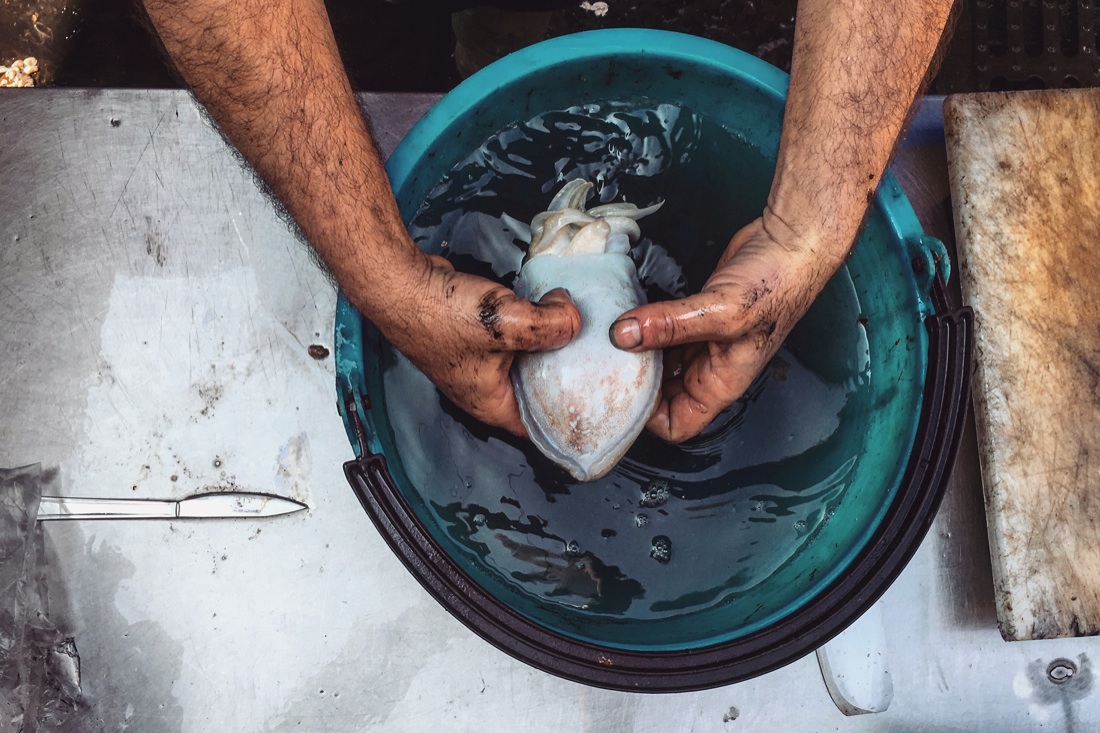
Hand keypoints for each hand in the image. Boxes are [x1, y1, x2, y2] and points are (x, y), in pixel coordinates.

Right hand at [380, 254, 580, 436]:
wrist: (402, 282)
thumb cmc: (439, 313)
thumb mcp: (507, 322)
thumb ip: (551, 325)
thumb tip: (575, 318)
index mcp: (491, 405)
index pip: (541, 431)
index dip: (571, 425)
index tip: (601, 413)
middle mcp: (486, 389)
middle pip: (540, 394)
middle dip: (568, 380)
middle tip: (600, 366)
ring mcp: (481, 361)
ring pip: (530, 362)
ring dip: (552, 348)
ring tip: (583, 336)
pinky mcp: (480, 335)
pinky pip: (518, 338)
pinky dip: (535, 328)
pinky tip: (553, 309)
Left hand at [610, 213, 845, 442]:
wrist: (792, 243)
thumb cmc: (775, 286)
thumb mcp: (720, 311)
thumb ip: (670, 324)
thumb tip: (622, 335)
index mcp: (721, 383)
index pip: (678, 425)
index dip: (648, 419)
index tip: (620, 393)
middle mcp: (710, 368)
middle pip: (661, 395)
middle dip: (634, 383)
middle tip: (602, 364)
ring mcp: (701, 341)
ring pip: (658, 361)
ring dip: (634, 353)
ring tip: (605, 342)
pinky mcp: (693, 315)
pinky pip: (660, 332)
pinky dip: (641, 328)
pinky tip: (623, 316)